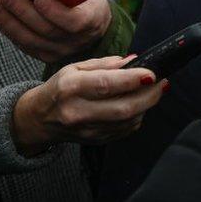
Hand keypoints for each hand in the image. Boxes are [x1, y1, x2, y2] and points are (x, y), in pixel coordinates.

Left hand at [0, 0, 111, 63]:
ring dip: (8, 21)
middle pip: (46, 30)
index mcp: (94, 19)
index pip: (75, 21)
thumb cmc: (86, 1)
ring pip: (30, 39)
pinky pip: (23, 44)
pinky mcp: (45, 56)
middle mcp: (78, 40)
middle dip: (21, 11)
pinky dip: (7, 29)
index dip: (55, 11)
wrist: (96, 26)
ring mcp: (61, 51)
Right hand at [12, 55, 165, 155]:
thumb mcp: (75, 68)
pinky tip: (139, 105)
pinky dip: (137, 117)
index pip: (106, 84)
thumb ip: (105, 64)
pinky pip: (125, 130)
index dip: (133, 79)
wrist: (39, 119)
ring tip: (152, 91)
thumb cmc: (60, 88)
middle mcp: (78, 112)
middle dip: (149, 95)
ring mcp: (86, 130)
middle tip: (162, 83)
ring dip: (146, 106)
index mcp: (71, 88)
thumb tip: (134, 60)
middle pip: (122, 108)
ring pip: (127, 121)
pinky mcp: (95, 141)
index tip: (152, 72)